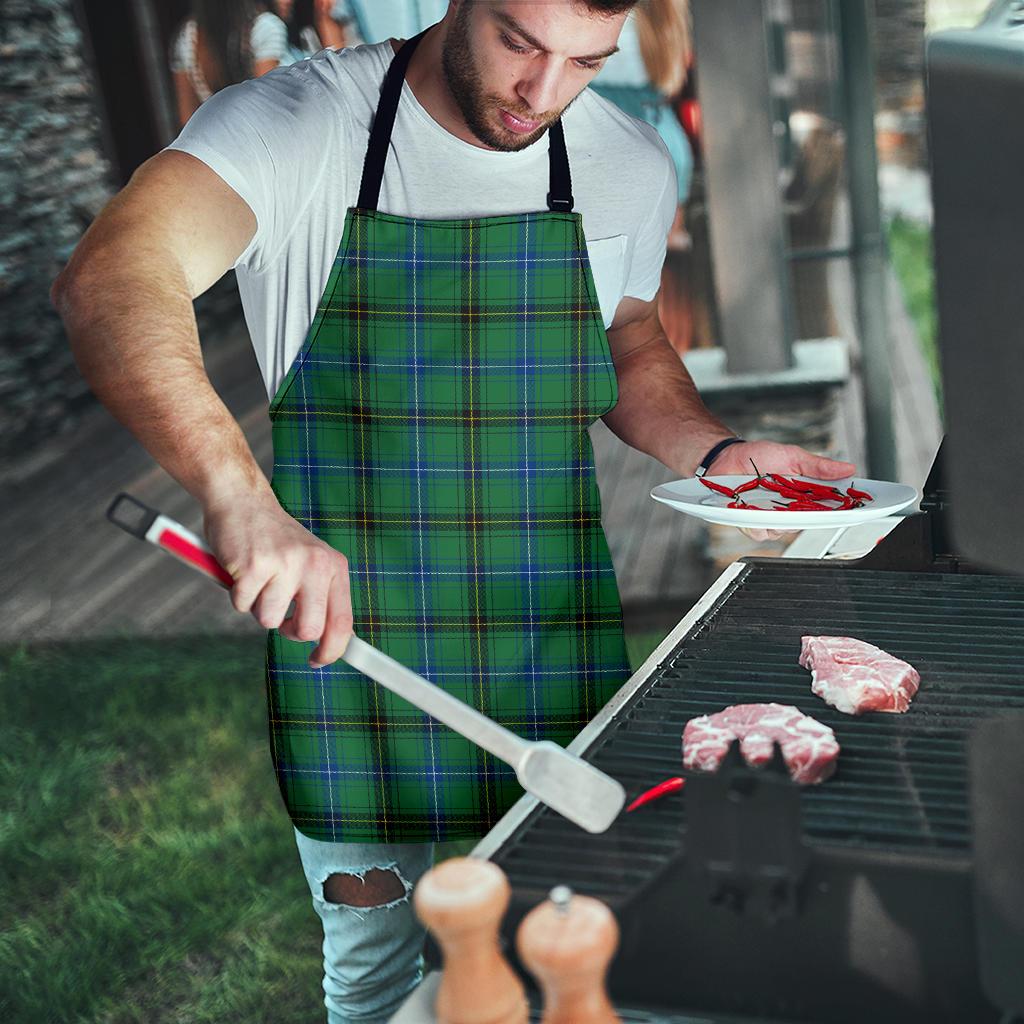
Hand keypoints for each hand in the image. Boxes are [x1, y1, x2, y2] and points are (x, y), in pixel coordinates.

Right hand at [203, 490, 352, 667]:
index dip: (332, 650)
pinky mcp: (254, 566)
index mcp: (333, 566)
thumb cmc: (275, 540)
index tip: (319, 661)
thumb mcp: (310, 562)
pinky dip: (237, 594)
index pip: (343, 621)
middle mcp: (315, 564)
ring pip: (269, 620)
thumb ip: (321, 597)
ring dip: (258, 606)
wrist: (242, 500)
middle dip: (289, 631)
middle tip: (280, 614)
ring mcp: (285, 564)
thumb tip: (330, 642)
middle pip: (309, 630)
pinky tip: (242, 570)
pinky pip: (242, 605)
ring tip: (259, 579)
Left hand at [708, 440, 856, 542]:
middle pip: (809, 523)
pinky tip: (754, 508)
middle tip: (808, 502)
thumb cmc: (759, 457)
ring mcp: (771, 518)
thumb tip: (848, 468)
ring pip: (785, 531)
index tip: (859, 509)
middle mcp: (790, 510)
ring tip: (772, 499)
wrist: (727, 457)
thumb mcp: (793, 456)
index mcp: (804, 495)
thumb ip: (819, 467)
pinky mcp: (751, 523)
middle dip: (812, 516)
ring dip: (781, 517)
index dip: (844, 511)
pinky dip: (759, 522)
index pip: (829, 508)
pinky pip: (761, 532)